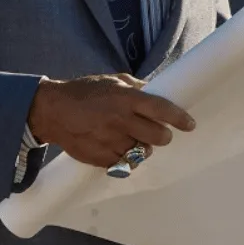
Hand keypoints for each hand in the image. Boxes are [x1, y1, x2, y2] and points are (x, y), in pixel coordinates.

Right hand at [27, 74, 195, 167]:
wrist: (53, 112)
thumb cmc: (84, 92)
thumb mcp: (111, 80)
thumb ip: (136, 88)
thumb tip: (158, 93)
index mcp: (126, 99)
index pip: (161, 110)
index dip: (179, 118)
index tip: (190, 125)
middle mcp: (121, 121)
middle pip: (158, 137)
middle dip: (162, 135)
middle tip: (158, 132)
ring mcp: (111, 141)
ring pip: (143, 153)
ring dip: (142, 147)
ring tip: (130, 137)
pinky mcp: (102, 158)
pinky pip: (125, 164)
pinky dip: (126, 158)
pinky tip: (117, 146)